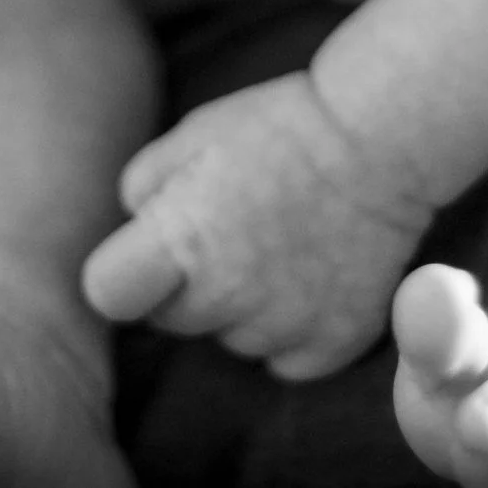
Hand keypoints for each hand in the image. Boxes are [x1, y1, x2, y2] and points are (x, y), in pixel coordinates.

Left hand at [80, 72, 434, 377]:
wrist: (380, 139)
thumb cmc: (276, 128)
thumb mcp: (190, 135)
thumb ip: (143, 189)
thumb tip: (134, 232)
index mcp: (181, 239)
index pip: (108, 294)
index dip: (119, 272)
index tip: (143, 254)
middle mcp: (227, 293)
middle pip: (168, 320)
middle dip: (180, 284)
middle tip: (223, 231)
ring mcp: (283, 324)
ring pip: (228, 339)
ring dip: (236, 308)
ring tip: (272, 245)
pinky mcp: (334, 344)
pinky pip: (284, 359)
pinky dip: (288, 331)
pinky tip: (304, 275)